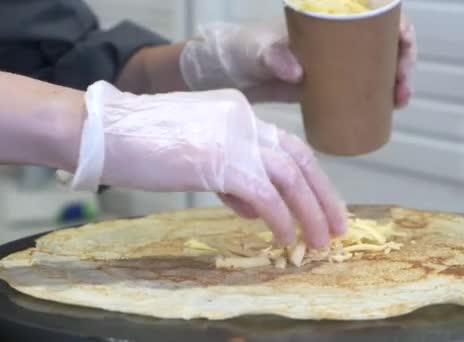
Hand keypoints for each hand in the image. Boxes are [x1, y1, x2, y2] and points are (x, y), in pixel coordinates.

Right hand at [63, 81, 346, 248]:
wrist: (102, 131)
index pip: (286, 146)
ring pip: (288, 176)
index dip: (309, 177)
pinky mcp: (220, 161)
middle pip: (298, 157)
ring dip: (308, 212)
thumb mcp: (195, 153)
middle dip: (323, 195)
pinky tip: (283, 237)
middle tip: (336, 226)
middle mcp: (244, 120)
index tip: (322, 203)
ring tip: (318, 241)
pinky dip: (279, 218)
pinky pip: (263, 194)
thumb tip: (258, 206)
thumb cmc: (141, 144)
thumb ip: (231, 175)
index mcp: (239, 113)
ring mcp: (233, 138)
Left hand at [180, 18, 416, 105]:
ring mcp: (338, 62)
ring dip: (397, 83)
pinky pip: (364, 87)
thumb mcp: (261, 50)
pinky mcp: (332, 85)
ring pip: (379, 67)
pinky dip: (380, 97)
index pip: (375, 15)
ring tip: (399, 103)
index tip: (405, 46)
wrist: (236, 73)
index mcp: (330, 17)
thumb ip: (275, 57)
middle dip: (404, 63)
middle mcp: (340, 38)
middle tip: (402, 89)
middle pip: (385, 44)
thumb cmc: (248, 49)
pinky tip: (390, 109)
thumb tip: (297, 73)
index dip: (399, 28)